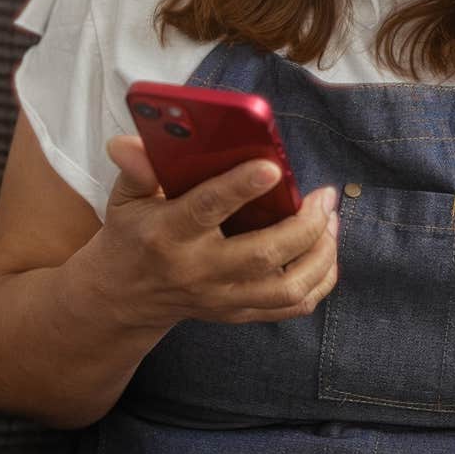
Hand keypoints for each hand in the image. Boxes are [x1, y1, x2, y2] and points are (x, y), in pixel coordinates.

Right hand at [83, 134, 338, 331]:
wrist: (123, 298)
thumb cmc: (132, 235)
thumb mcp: (126, 198)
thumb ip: (137, 167)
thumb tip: (129, 141)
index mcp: (167, 234)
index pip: (206, 209)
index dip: (240, 187)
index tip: (272, 167)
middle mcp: (198, 271)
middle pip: (262, 255)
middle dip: (305, 225)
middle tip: (325, 195)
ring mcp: (222, 297)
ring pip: (287, 287)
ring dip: (320, 253)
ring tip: (331, 220)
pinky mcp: (238, 312)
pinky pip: (292, 306)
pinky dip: (319, 281)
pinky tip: (326, 250)